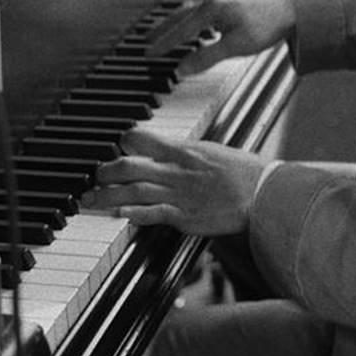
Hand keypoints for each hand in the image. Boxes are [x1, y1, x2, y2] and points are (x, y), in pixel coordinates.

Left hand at [80, 128, 266, 234]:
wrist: (264, 194)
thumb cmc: (245, 173)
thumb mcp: (214, 152)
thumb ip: (189, 153)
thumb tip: (173, 151)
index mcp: (185, 150)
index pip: (143, 139)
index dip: (124, 142)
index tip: (115, 148)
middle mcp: (177, 170)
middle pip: (130, 166)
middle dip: (106, 172)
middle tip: (94, 177)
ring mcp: (179, 194)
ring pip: (134, 191)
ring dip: (108, 195)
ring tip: (91, 200)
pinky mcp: (185, 216)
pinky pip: (152, 213)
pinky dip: (132, 213)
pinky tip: (118, 213)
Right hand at [144, 0, 295, 76]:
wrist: (289, 12)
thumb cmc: (265, 26)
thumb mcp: (235, 46)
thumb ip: (206, 57)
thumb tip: (182, 69)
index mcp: (210, 10)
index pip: (180, 30)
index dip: (163, 44)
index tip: (148, 54)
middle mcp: (212, 2)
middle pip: (178, 18)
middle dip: (161, 31)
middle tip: (145, 44)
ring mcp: (219, 1)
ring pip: (188, 13)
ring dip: (173, 25)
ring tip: (161, 35)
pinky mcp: (227, 4)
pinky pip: (200, 12)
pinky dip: (189, 21)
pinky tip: (194, 31)